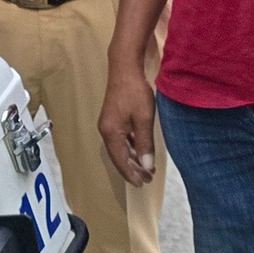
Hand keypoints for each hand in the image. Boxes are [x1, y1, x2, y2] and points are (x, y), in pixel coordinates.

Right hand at [98, 58, 157, 185]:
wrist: (125, 68)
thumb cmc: (135, 92)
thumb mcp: (143, 119)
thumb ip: (144, 144)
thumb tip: (146, 166)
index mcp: (111, 133)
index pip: (120, 160)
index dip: (131, 174)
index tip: (142, 184)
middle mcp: (106, 130)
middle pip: (118, 156)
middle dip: (132, 169)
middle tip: (147, 179)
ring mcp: (109, 124)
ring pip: (120, 148)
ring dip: (133, 158)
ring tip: (146, 168)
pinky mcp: (114, 118)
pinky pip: (121, 139)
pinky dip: (131, 147)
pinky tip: (140, 150)